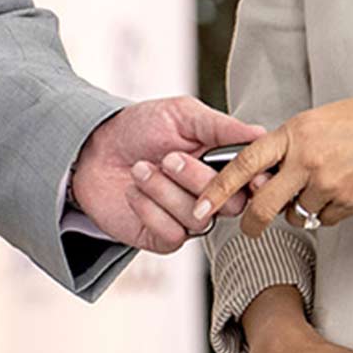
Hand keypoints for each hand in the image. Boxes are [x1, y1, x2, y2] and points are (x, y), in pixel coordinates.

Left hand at [72, 98, 265, 252]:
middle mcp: (209, 193)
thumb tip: (261, 133)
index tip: (250, 172)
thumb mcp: (182, 114)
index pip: (253, 180)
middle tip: (168, 158)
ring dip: (164, 190)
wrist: (91, 149)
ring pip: (198, 218)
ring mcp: (186, 217)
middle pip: (230, 203)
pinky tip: (133, 192)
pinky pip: (173, 235)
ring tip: (140, 168)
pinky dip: (149, 210)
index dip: (254, 178)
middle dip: (197, 179)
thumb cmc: (138, 127)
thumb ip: (221, 126)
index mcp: (221, 163)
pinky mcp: (162, 237)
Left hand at [196, 90, 352, 236]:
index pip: (245, 163)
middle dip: (251, 223)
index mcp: (295, 134)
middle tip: (248, 228)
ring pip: (298, 216)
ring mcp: (329, 184)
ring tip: (323, 188)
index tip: (202, 204)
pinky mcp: (350, 203)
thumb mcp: (318, 120)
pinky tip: (345, 190)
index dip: (219, 187)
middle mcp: (307, 160)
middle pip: (263, 205)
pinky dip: (329, 212)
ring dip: (301, 212)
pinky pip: (327, 220)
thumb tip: (266, 171)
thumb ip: (290, 144)